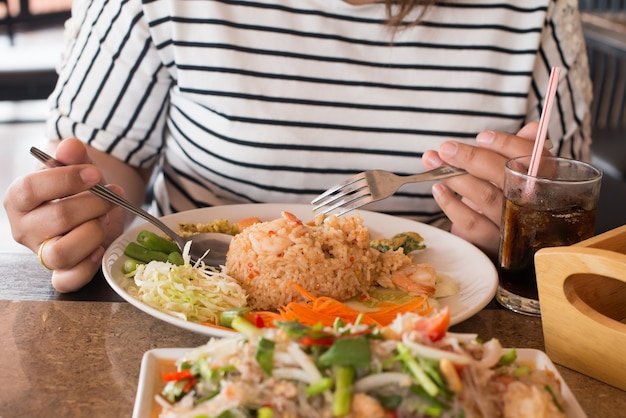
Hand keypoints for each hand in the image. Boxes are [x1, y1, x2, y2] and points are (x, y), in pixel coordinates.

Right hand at [3, 139, 125, 291]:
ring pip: (61, 253)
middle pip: (57, 219)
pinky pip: (67, 281)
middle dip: (94, 205)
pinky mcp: (61, 273)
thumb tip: (70, 146)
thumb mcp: (78, 167)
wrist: (93, 207)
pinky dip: (88, 267)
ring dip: (94, 233)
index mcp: (19, 198)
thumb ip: (74, 156)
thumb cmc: (80, 187)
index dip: (66, 180)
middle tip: (112, 196)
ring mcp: (42, 253)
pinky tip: (103, 248)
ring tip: (105, 219)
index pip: (31, 189)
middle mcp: (25, 228)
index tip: (95, 174)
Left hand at [422, 122, 541, 258]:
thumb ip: (523, 150)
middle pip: (505, 177)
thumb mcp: (517, 175)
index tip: (481, 137)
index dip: (507, 144)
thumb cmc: (509, 200)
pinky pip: (470, 223)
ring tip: (433, 162)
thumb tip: (534, 127)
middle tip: (446, 148)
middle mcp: (532, 205)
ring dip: (455, 177)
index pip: (533, 158)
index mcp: (545, 182)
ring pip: (485, 198)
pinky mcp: (493, 245)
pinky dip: (450, 204)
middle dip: (472, 158)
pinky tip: (438, 189)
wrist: (507, 246)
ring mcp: (513, 227)